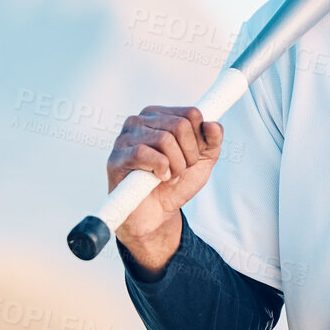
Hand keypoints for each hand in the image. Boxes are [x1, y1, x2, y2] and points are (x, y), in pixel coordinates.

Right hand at [105, 105, 223, 273]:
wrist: (157, 215)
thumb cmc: (176, 184)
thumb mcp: (202, 160)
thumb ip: (213, 140)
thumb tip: (212, 124)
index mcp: (159, 116)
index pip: (191, 113)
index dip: (199, 140)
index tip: (191, 156)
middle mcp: (139, 121)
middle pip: (180, 125)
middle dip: (189, 155)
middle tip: (180, 170)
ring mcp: (124, 138)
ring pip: (165, 139)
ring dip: (176, 165)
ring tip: (169, 176)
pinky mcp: (116, 159)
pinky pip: (143, 153)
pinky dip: (160, 169)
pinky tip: (158, 178)